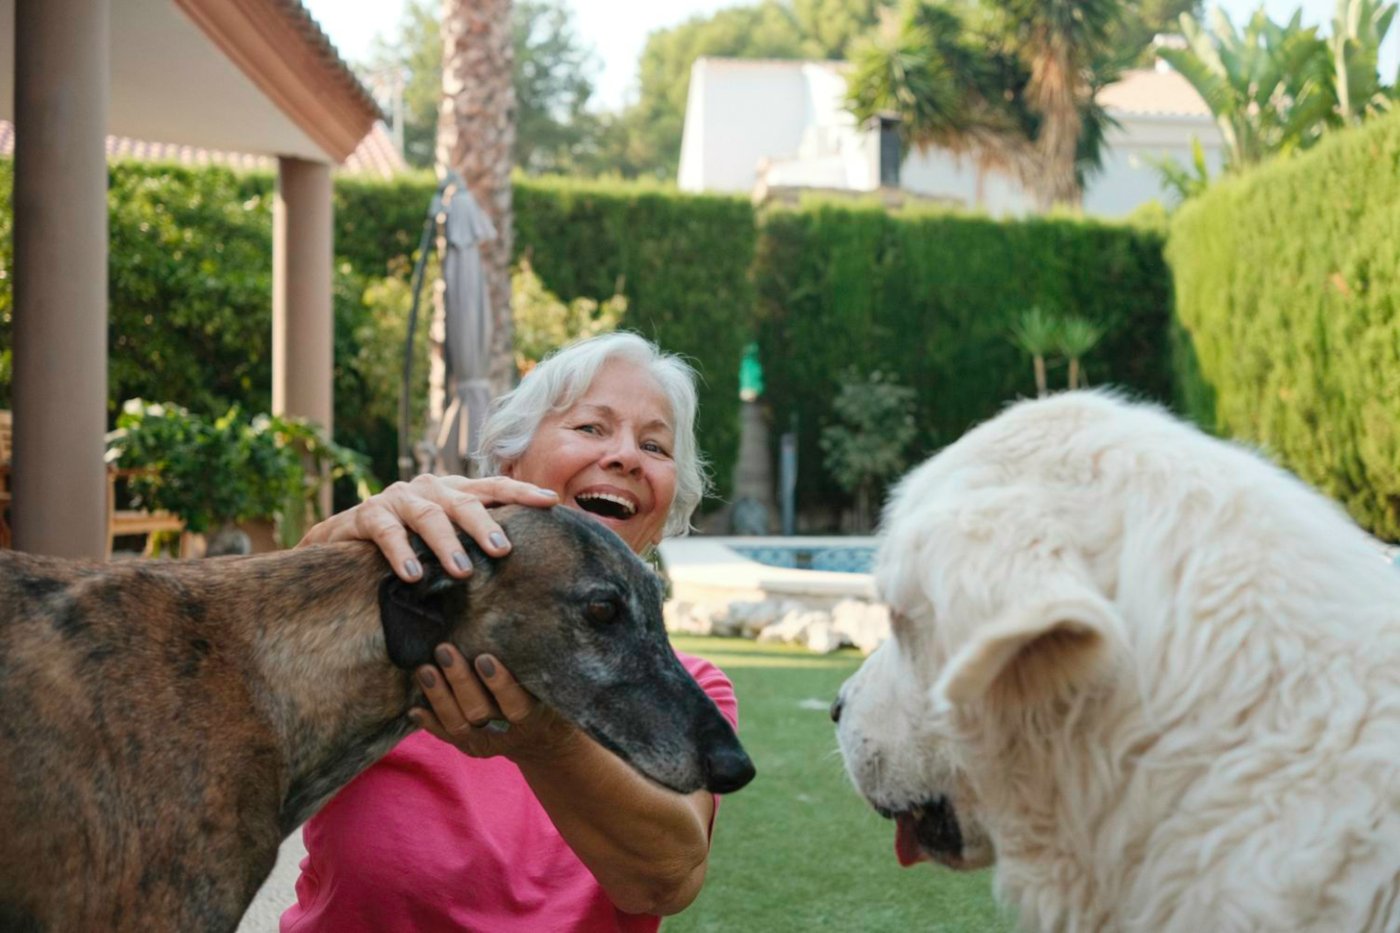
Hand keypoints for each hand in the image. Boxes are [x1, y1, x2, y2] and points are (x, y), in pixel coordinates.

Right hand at [297, 474, 558, 580]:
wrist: (344, 539)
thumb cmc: (408, 541)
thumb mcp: (444, 537)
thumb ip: (475, 540)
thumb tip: (523, 560)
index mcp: (454, 492)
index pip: (494, 488)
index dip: (522, 491)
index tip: (551, 501)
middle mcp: (430, 489)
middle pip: (464, 502)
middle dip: (484, 526)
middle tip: (503, 551)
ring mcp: (399, 498)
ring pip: (428, 516)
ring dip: (446, 544)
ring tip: (462, 572)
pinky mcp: (368, 514)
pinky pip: (387, 532)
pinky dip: (401, 552)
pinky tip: (412, 574)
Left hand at [409, 644, 581, 764]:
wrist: (541, 740)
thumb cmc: (547, 699)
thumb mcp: (552, 687)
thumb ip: (535, 669)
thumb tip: (522, 627)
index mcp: (534, 718)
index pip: (516, 704)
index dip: (499, 684)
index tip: (484, 658)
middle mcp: (508, 733)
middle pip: (479, 712)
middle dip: (459, 681)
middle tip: (444, 650)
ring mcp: (486, 742)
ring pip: (458, 724)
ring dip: (439, 697)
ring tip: (424, 670)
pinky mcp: (469, 746)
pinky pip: (446, 736)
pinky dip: (429, 723)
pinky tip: (413, 708)